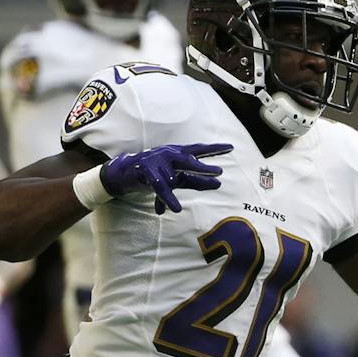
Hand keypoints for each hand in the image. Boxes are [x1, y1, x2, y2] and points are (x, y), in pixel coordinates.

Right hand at [101, 143, 230, 213]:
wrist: (127, 173)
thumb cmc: (156, 174)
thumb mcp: (177, 178)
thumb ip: (195, 181)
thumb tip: (218, 184)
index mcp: (178, 155)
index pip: (198, 151)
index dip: (214, 149)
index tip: (231, 147)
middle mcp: (170, 156)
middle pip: (189, 161)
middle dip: (203, 167)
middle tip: (218, 172)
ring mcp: (158, 162)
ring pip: (175, 171)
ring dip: (189, 176)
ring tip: (196, 186)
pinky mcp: (147, 173)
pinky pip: (160, 188)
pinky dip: (167, 199)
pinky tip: (175, 209)